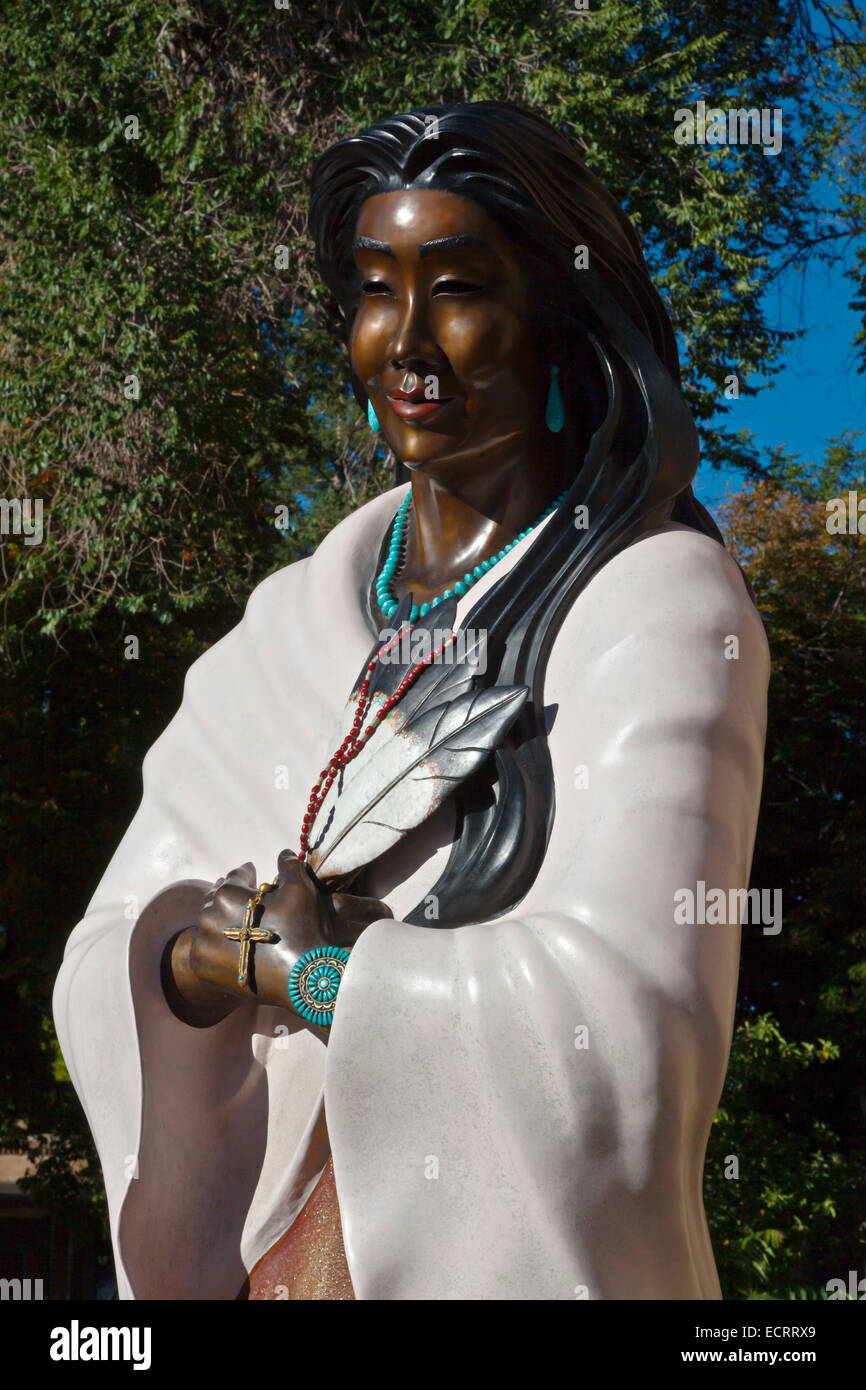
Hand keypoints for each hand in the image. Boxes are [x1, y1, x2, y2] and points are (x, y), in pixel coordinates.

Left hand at [166, 850, 391, 1024]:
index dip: (247, 873)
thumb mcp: (300, 888)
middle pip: (217, 899)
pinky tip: (227, 944)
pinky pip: (203, 948)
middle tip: (244, 898)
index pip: (235, 876)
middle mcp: (207, 917)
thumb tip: (284, 852)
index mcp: (226, 894)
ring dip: (221, 920)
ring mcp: (202, 944)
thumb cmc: (301, 928)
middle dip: (231, 896)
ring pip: (209, 924)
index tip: (252, 873)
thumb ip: (289, 865)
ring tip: (236, 922)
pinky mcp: (201, 967)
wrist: (303, 977)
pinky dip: (214, 944)